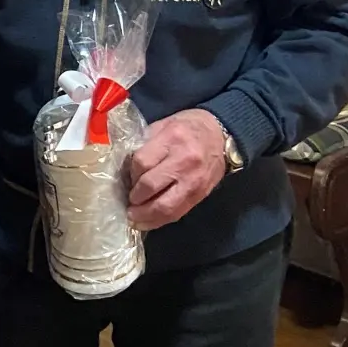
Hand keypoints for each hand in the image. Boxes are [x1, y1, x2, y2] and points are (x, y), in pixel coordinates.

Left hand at [127, 108, 226, 230]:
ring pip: (165, 206)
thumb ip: (145, 144)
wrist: (221, 135)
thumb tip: (125, 167)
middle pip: (151, 186)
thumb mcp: (163, 125)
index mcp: (171, 139)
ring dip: (145, 216)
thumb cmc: (188, 127)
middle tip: (127, 202)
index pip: (142, 163)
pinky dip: (160, 220)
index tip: (127, 178)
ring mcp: (193, 181)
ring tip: (134, 219)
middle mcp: (183, 162)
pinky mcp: (200, 195)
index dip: (130, 174)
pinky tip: (149, 222)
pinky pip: (178, 213)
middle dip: (135, 198)